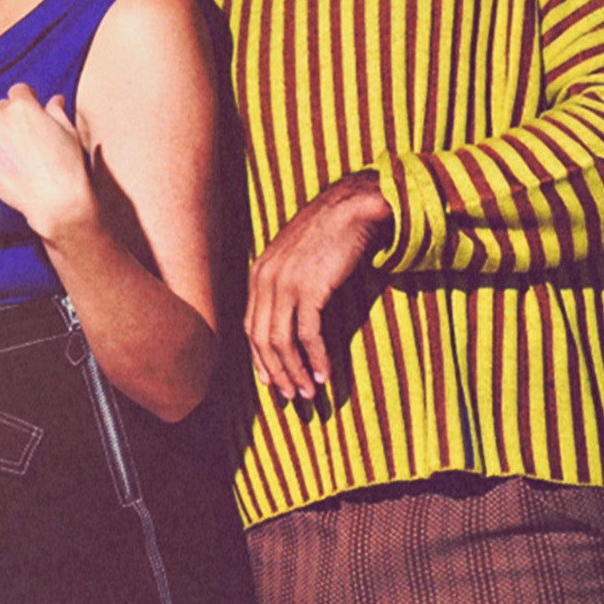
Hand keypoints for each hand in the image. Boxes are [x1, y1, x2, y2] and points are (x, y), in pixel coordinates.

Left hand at [0, 84, 96, 242]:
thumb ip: (57, 112)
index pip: (18, 90)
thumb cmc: (67, 165)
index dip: (25, 98)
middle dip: (9, 116)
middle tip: (20, 134)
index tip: (30, 107)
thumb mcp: (68, 132)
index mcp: (24, 106)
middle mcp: (1, 117)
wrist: (55, 198)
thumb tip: (55, 99)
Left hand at [245, 171, 390, 400]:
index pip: (251, 325)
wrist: (352, 207)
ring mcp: (285, 284)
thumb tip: (292, 316)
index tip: (272, 380)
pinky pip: (308, 334)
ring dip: (296, 371)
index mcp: (259, 273)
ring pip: (282, 341)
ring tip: (310, 393)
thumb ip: (287, 282)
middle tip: (291, 396)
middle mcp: (265, 280)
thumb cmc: (330, 233)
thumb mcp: (297, 257)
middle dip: (277, 372)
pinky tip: (325, 375)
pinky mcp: (310, 288)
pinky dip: (315, 358)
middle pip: (262, 339)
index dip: (260, 357)